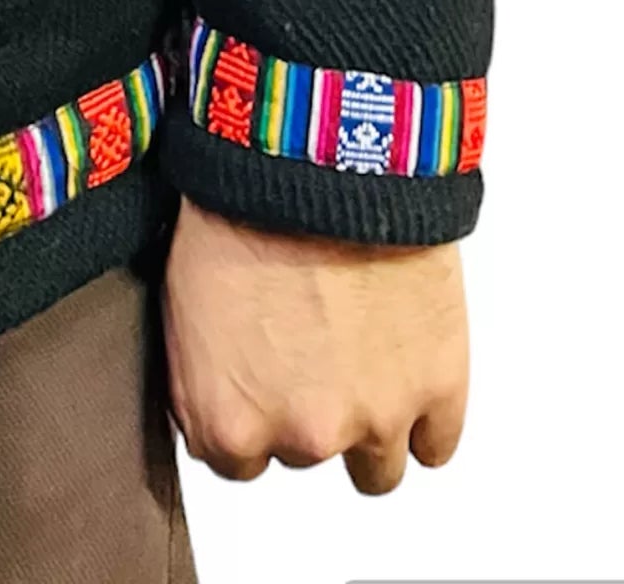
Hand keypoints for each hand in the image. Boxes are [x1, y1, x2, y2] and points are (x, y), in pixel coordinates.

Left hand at [162, 193, 467, 492]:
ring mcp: (377, 418)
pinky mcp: (438, 389)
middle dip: (306, 407)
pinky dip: (427, 414)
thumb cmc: (242, 210)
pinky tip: (408, 368)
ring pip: (376, 468)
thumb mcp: (184, 305)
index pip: (236, 463)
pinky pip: (437, 445)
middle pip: (305, 454)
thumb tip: (221, 407)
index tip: (259, 383)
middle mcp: (303, 436)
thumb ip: (206, 384)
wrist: (317, 156)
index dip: (249, 416)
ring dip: (370, 422)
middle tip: (310, 344)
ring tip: (362, 358)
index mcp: (231, 422)